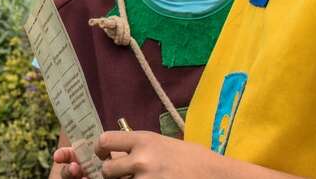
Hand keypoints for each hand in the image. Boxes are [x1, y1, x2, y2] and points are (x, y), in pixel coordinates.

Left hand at [54, 131, 217, 178]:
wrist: (216, 175)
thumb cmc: (192, 158)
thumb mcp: (163, 143)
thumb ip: (138, 146)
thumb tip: (115, 154)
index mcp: (144, 140)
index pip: (105, 140)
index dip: (100, 149)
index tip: (103, 154)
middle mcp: (142, 159)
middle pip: (107, 169)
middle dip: (111, 173)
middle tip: (120, 174)